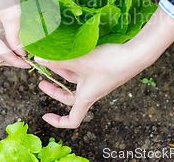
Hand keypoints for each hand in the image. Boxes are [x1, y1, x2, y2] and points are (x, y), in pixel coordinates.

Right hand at [0, 0, 29, 68]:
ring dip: (2, 53)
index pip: (1, 54)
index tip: (29, 64)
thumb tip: (21, 53)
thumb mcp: (13, 14)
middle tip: (25, 59)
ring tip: (19, 51)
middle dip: (8, 60)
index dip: (16, 61)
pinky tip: (9, 41)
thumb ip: (15, 37)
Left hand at [34, 7, 173, 127]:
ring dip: (61, 73)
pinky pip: (81, 71)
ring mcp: (96, 81)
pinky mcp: (100, 70)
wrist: (135, 54)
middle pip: (69, 98)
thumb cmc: (110, 63)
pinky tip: (64, 52)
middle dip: (54, 91)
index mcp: (86, 98)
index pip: (72, 120)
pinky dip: (71, 64)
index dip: (58, 121)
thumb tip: (38, 59)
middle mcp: (91, 92)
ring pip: (74, 81)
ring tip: (48, 60)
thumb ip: (58, 60)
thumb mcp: (80, 61)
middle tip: (41, 82)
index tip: (45, 115)